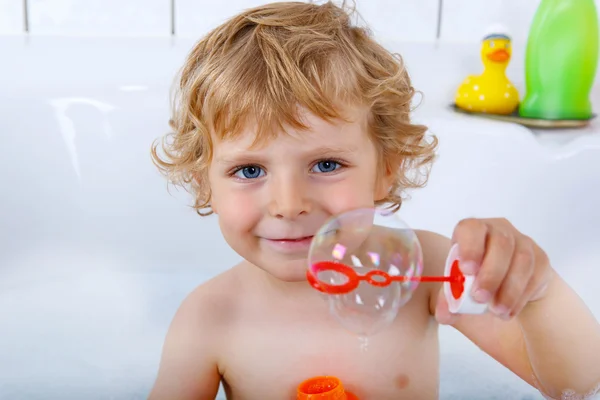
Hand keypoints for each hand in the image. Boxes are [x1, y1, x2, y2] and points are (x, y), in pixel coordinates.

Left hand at [437, 218, 553, 322]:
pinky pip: (535, 274)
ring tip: (496, 311)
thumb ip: (448, 300)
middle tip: (480, 298)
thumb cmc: (475, 278)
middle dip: (491, 273)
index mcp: (472, 230)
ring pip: (522, 259)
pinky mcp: (540, 258)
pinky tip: (509, 310)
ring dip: (508, 289)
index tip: (466, 270)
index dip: (469, 248)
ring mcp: (522, 242)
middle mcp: (498, 230)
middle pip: (501, 243)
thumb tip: (444, 315)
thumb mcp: (458, 287)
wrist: (507, 283)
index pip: (471, 228)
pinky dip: (521, 296)